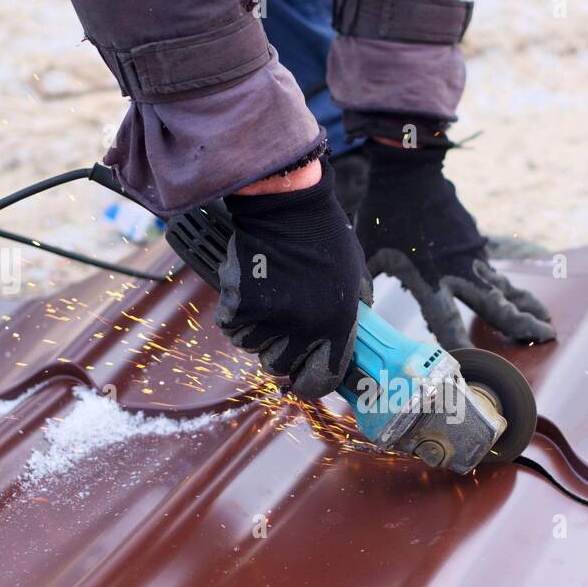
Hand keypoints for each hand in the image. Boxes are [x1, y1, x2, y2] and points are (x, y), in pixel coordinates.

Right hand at [217, 158, 367, 398]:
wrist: (288, 205)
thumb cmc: (324, 237)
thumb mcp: (355, 278)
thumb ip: (353, 313)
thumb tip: (347, 342)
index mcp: (337, 325)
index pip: (322, 379)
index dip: (309, 381)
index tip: (302, 377)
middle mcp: (304, 329)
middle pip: (280, 366)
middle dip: (278, 350)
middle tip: (279, 325)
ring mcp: (270, 319)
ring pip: (252, 348)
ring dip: (255, 331)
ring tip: (265, 301)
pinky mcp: (240, 305)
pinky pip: (231, 328)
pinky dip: (235, 316)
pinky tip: (248, 294)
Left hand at [355, 141, 555, 349]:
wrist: (410, 172)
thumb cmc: (386, 213)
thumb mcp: (369, 253)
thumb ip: (366, 286)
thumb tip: (358, 312)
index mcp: (428, 280)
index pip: (447, 324)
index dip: (462, 348)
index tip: (478, 368)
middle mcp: (458, 272)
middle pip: (497, 307)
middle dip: (522, 325)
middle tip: (547, 339)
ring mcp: (473, 257)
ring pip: (507, 290)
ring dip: (528, 308)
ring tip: (548, 325)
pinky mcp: (477, 244)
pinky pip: (498, 273)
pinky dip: (512, 289)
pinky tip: (521, 299)